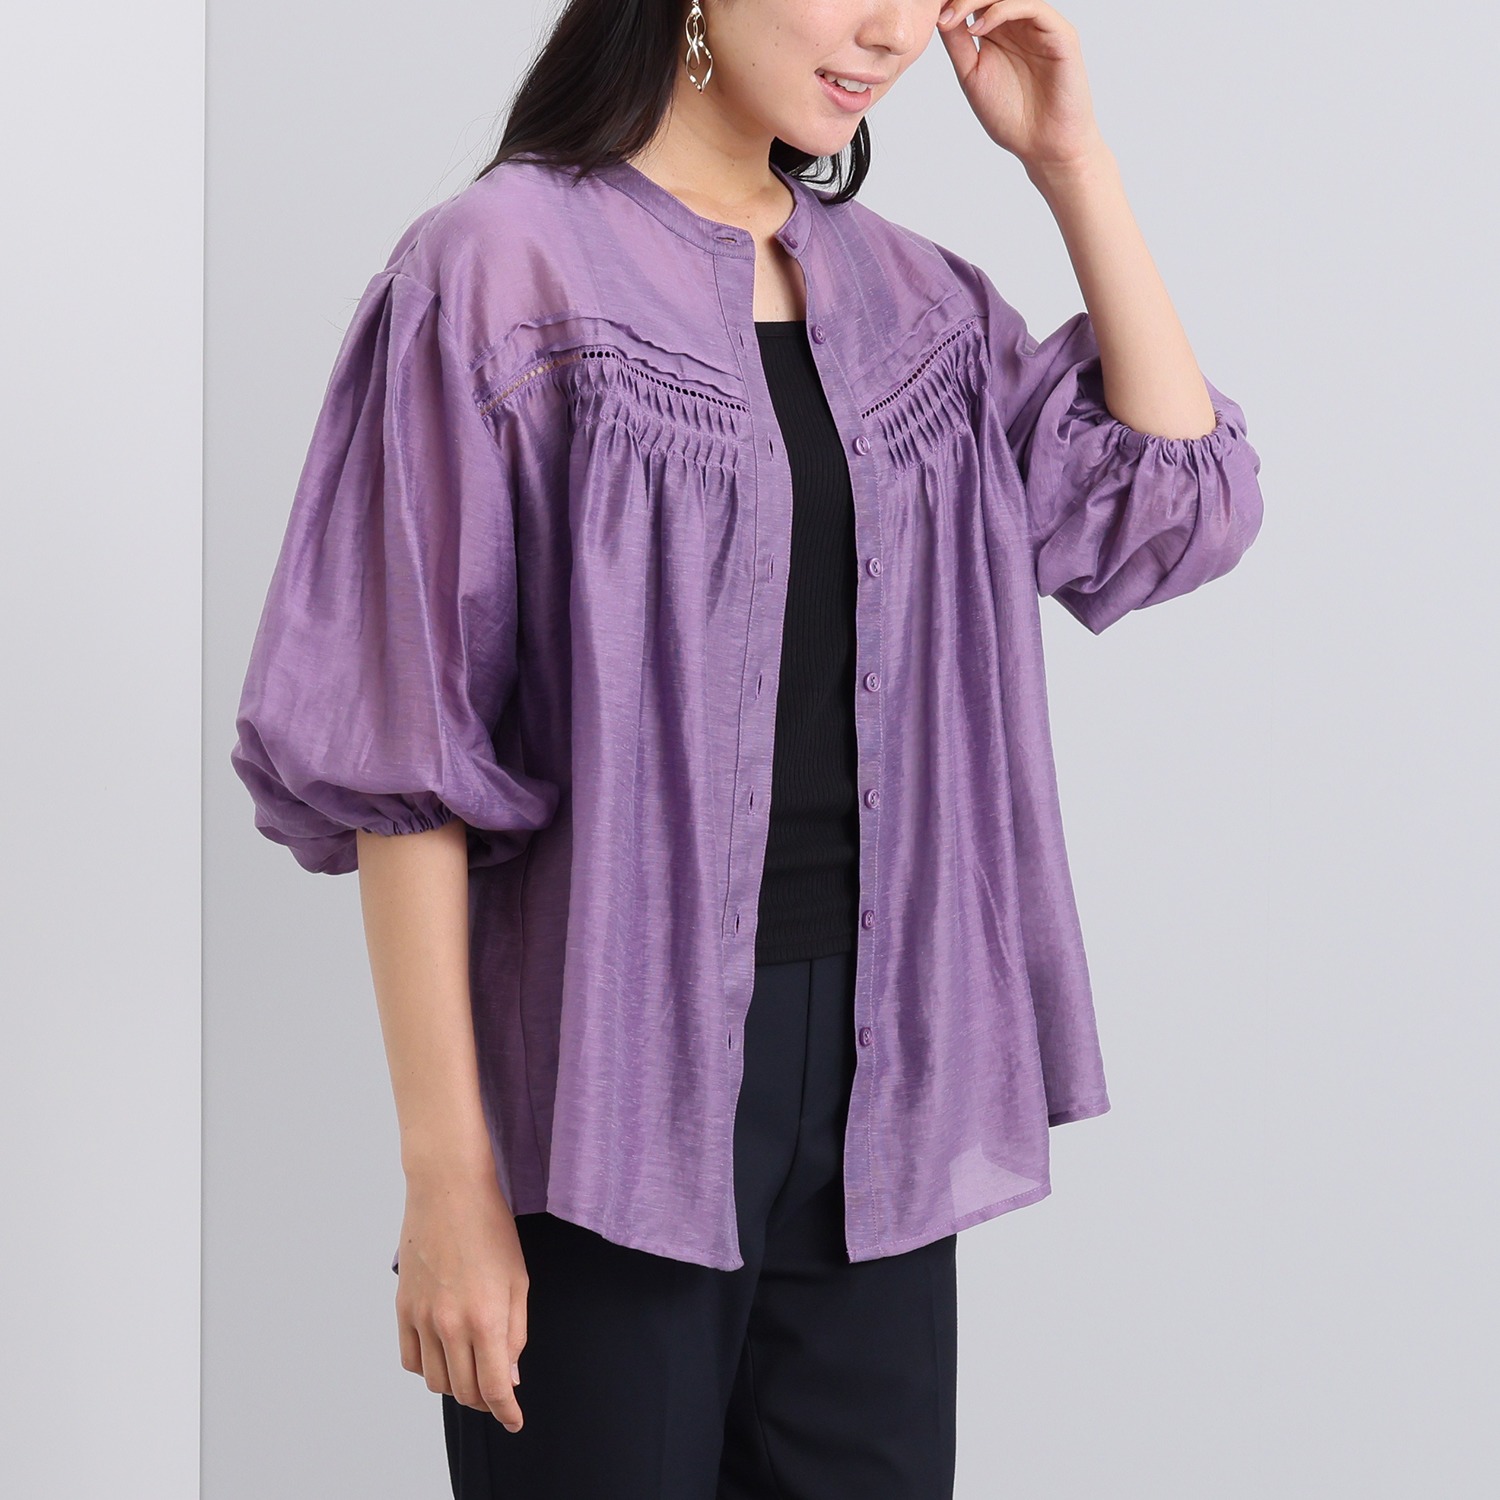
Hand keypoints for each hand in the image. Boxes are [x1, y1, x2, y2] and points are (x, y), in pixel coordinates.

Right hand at [394, 1163, 529, 1431]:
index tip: (514, 1420)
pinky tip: (442, 1354)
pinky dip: (426, 1367)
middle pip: (464, 1391)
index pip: (495, 1388)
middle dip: (485, 1400)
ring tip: (471, 1367)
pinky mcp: (402, 1306)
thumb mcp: (519, 1279)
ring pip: (435, 1380)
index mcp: (487, 1318)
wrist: (449, 1189)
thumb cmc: (491, 1227)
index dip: (506, 1412)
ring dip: (456, 1385)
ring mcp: (422, 1317)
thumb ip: (516, 1332)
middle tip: (497, 1390)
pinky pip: (410, 1358)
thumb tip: (510, 1376)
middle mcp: (450, 1324)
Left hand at [935, 1, 1106, 173]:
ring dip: (976, 0)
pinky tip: (979, 29)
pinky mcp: (1061, 34)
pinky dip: (1003, 11)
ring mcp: (1041, 26)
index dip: (953, 2)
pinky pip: (1033, 7)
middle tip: (939, 10)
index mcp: (999, 31)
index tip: (926, 9)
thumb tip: (938, 15)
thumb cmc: (1010, 117)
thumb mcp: (971, 75)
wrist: (1042, 146)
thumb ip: (958, 43)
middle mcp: (1020, 23)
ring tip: (951, 18)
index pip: (976, 2)